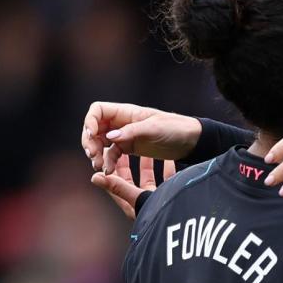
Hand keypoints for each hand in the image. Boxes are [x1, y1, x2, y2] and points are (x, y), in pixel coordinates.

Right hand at [82, 101, 200, 173]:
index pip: (98, 111)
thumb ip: (131, 132)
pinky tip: (108, 171)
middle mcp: (122, 123)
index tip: (92, 135)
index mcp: (126, 113)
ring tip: (99, 166)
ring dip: (97, 154)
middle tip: (93, 155)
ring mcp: (125, 136)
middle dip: (90, 142)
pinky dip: (108, 162)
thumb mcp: (154, 129)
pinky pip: (113, 155)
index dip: (90, 121)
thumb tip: (108, 137)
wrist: (192, 141)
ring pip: (101, 143)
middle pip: (95, 129)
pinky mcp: (131, 149)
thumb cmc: (176, 128)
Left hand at [91, 154, 174, 219]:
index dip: (111, 169)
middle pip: (131, 179)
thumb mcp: (136, 197)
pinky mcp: (170, 194)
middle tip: (125, 147)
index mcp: (130, 203)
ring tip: (146, 149)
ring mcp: (156, 197)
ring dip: (147, 164)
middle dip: (128, 163)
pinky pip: (166, 178)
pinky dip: (166, 167)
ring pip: (149, 177)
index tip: (108, 153)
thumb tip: (94, 177)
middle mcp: (141, 200)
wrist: (182, 219)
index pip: (116, 183)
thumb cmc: (157, 213)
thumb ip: (118, 187)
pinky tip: (168, 157)